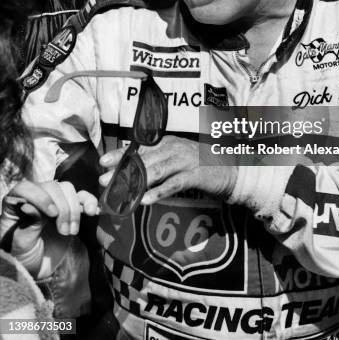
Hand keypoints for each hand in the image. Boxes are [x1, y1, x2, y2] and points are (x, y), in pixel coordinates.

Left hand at [0, 179, 97, 257]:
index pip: (26, 188)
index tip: (52, 214)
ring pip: (68, 189)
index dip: (41, 197)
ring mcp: (54, 201)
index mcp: (16, 203)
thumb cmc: (23, 258)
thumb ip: (26, 226)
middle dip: (62, 209)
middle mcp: (35, 197)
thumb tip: (28, 206)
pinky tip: (93, 213)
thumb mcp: (21, 246)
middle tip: (63, 232)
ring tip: (72, 232)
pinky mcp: (70, 208)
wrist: (39, 270)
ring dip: (74, 209)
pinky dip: (90, 201)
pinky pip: (83, 196)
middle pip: (52, 187)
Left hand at [99, 135, 237, 205]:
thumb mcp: (176, 158)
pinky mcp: (194, 175)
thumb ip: (157, 160)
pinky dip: (158, 192)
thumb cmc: (199, 166)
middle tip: (104, 180)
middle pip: (144, 159)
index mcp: (168, 142)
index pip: (140, 148)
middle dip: (122, 170)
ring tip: (119, 191)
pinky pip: (173, 184)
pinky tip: (145, 200)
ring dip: (135, 182)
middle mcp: (174, 148)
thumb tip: (131, 169)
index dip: (120, 154)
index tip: (103, 161)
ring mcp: (184, 160)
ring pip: (156, 171)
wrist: (230, 171)